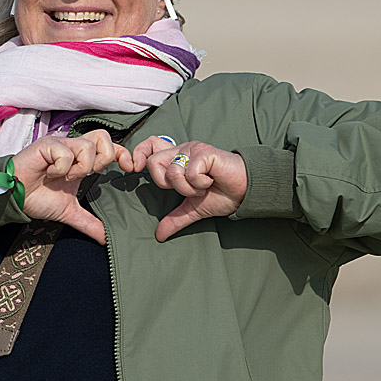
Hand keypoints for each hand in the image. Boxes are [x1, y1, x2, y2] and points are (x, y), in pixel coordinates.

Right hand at [11, 129, 131, 244]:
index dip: (122, 153)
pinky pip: (66, 153)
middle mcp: (72, 147)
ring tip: (63, 177)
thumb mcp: (69, 212)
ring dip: (78, 168)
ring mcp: (60, 144)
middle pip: (103, 137)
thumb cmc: (37, 198)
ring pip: (87, 147)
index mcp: (80, 159)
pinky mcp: (47, 145)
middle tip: (87, 175)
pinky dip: (61, 168)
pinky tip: (49, 173)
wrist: (13, 197)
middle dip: (102, 159)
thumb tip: (105, 239)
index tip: (129, 168)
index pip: (109, 146)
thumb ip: (89, 223)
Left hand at [132, 137, 247, 241]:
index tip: (136, 168)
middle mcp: (181, 150)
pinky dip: (199, 184)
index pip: (149, 145)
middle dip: (167, 184)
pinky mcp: (205, 152)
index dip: (139, 154)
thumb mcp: (193, 209)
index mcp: (176, 159)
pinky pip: (190, 172)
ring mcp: (193, 149)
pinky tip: (211, 181)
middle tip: (187, 189)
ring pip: (172, 172)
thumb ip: (175, 219)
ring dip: (188, 188)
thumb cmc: (222, 194)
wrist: (245, 191)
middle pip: (153, 162)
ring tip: (203, 186)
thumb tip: (159, 235)